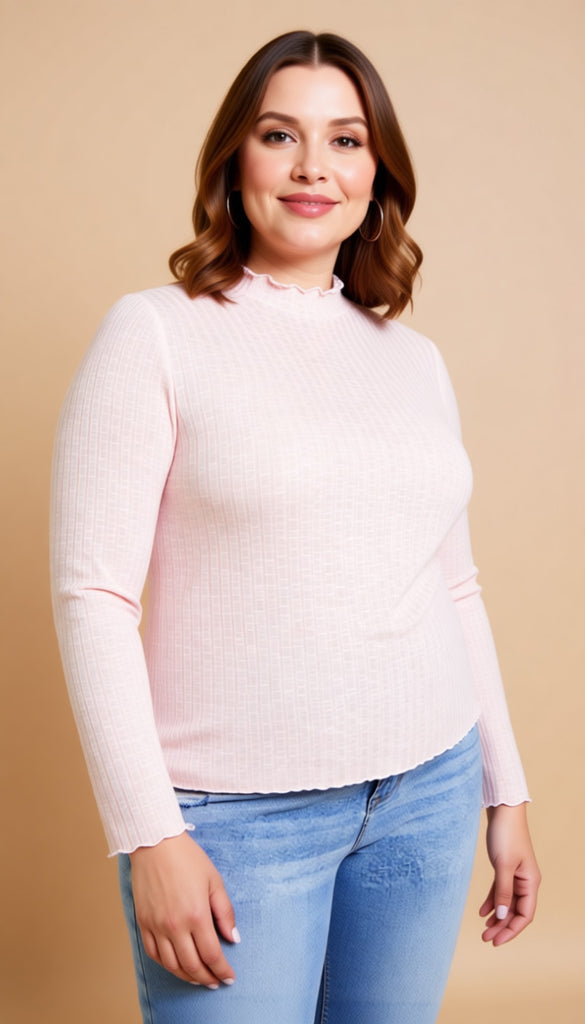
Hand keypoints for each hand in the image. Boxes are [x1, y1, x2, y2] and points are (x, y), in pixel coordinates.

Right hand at [129, 831, 239, 986]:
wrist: (155, 844)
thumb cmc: (187, 858)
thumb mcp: (214, 881)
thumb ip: (225, 912)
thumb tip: (233, 938)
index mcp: (196, 915)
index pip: (212, 955)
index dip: (222, 970)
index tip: (229, 977)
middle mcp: (175, 925)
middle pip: (192, 965)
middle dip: (207, 978)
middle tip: (215, 982)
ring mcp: (156, 926)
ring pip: (172, 965)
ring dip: (187, 976)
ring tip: (198, 978)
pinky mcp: (143, 923)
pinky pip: (153, 954)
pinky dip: (166, 965)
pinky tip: (176, 965)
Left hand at [480, 802, 540, 945]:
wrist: (503, 810)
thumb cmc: (506, 835)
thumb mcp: (503, 865)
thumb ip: (502, 891)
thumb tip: (502, 916)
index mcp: (530, 882)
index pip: (525, 915)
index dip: (511, 930)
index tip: (496, 941)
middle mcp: (526, 881)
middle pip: (515, 911)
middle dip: (502, 927)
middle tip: (485, 939)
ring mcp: (516, 874)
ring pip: (507, 903)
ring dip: (497, 917)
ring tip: (484, 930)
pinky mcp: (505, 867)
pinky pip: (500, 891)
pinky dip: (492, 902)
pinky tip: (482, 912)